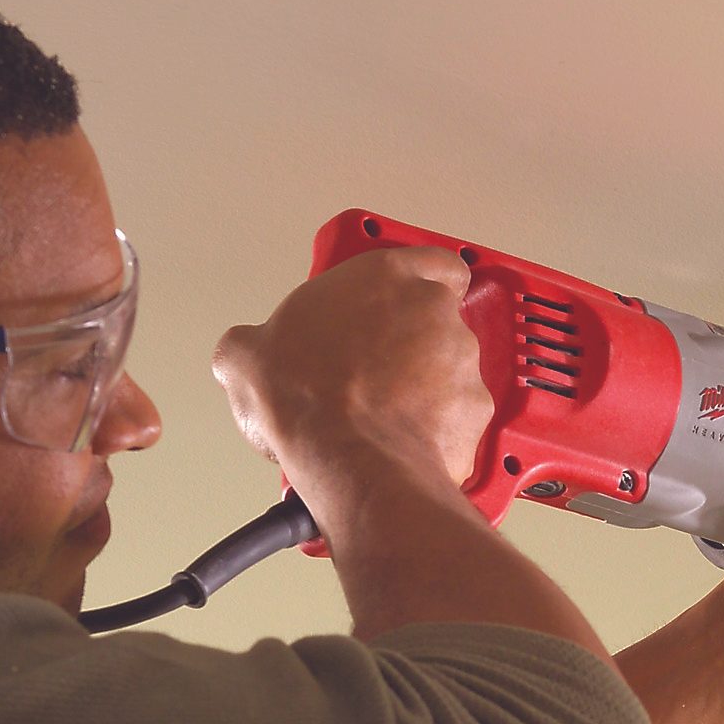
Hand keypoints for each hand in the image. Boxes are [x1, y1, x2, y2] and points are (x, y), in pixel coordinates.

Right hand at [211, 247, 492, 532]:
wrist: (350, 461)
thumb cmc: (307, 399)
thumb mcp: (246, 356)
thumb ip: (257, 339)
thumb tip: (247, 355)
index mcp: (385, 276)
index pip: (434, 262)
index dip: (423, 286)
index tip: (406, 306)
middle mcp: (434, 311)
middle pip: (438, 322)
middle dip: (415, 347)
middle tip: (377, 374)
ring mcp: (463, 362)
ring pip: (452, 372)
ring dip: (428, 389)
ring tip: (385, 415)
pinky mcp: (478, 411)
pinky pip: (461, 416)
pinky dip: (440, 428)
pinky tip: (404, 440)